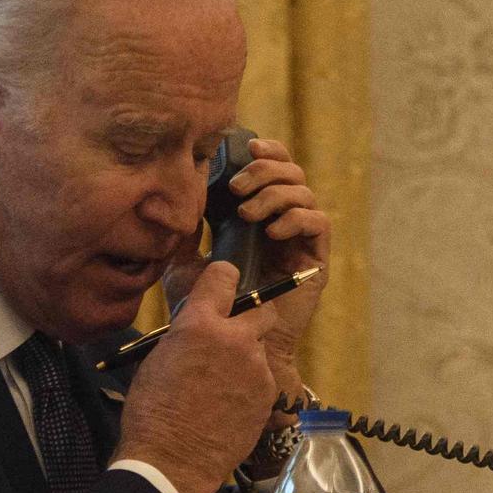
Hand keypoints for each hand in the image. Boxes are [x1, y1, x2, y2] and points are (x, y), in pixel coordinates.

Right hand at [113, 262, 278, 492]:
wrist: (172, 460)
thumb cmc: (151, 408)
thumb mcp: (159, 357)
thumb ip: (186, 334)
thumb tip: (197, 328)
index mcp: (200, 323)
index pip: (225, 275)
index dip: (223, 278)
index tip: (222, 286)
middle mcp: (235, 338)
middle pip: (262, 308)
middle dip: (250, 317)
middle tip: (231, 336)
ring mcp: (257, 368)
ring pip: (261, 346)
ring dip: (247, 355)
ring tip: (224, 381)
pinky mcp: (268, 395)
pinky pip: (263, 377)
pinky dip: (250, 384)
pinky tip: (230, 404)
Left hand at [163, 137, 330, 428]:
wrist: (238, 348)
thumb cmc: (212, 308)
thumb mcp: (185, 265)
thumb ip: (184, 235)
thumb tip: (174, 200)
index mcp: (255, 214)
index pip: (270, 168)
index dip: (265, 150)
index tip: (245, 145)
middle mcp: (281, 220)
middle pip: (290, 172)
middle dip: (265, 170)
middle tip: (237, 186)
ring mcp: (299, 239)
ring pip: (304, 193)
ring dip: (274, 194)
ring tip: (246, 214)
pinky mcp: (315, 260)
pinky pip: (318, 223)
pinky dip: (294, 219)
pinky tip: (269, 232)